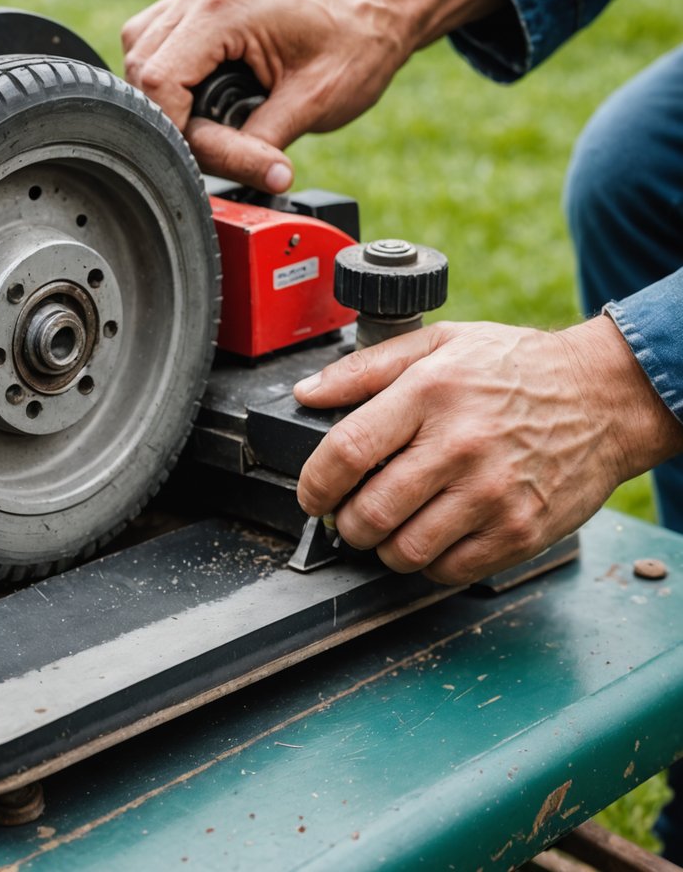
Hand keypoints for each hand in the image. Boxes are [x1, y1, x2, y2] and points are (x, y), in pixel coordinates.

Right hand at [122, 0, 503, 191]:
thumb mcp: (316, 100)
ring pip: (143, 62)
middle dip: (177, 125)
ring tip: (223, 125)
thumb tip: (237, 181)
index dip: (176, 136)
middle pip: (142, 76)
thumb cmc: (361, 34)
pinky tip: (210, 101)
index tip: (213, 160)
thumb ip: (262, 143)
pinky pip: (160, 49)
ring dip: (172, 104)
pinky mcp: (200, 7)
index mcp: (222, 9)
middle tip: (230, 148)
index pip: (158, 85)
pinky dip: (175, 83)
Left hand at [293, 317, 682, 583]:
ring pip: (405, 551)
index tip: (311, 494)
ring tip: (391, 525)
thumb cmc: (517, 368)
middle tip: (350, 514)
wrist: (606, 397)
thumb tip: (308, 393)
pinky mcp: (520, 531)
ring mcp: (493, 494)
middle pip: (370, 512)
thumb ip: (365, 369)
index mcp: (431, 393)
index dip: (315, 483)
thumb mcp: (440, 343)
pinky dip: (429, 563)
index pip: (348, 451)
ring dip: (383, 548)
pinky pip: (450, 570)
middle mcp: (460, 446)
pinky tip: (434, 535)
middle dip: (345, 523)